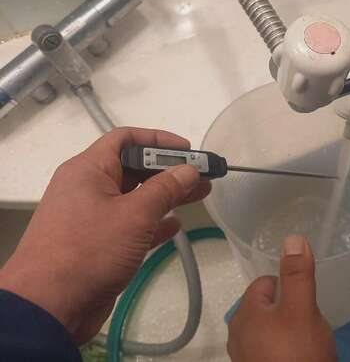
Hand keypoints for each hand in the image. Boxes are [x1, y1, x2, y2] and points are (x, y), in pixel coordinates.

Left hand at [0, 127, 210, 343]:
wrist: (49, 307)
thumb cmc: (90, 250)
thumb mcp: (134, 215)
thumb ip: (166, 189)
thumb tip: (190, 170)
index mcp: (88, 170)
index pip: (125, 139)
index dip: (159, 140)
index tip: (188, 149)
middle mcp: (87, 188)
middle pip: (133, 167)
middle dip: (169, 170)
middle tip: (203, 175)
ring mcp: (91, 217)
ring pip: (134, 197)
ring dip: (166, 195)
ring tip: (200, 195)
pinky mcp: (97, 244)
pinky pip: (130, 224)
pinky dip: (153, 222)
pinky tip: (175, 225)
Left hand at [227, 235, 336, 361]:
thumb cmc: (296, 355)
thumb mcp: (302, 310)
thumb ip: (298, 274)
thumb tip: (292, 237)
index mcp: (244, 313)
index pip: (265, 282)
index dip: (288, 285)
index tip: (306, 298)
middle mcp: (238, 334)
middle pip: (267, 307)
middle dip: (289, 310)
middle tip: (309, 322)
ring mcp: (246, 357)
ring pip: (270, 330)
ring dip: (288, 332)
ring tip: (307, 342)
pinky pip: (271, 352)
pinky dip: (285, 351)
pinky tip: (299, 358)